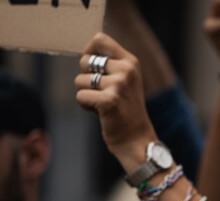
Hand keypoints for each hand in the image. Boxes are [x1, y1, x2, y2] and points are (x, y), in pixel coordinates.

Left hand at [74, 33, 156, 172]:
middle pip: (85, 61)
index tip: (92, 68)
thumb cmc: (126, 112)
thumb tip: (84, 54)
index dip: (88, 51)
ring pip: (79, 80)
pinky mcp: (109, 100)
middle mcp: (126, 70)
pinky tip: (102, 114)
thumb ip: (109, 65)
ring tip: (104, 105)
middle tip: (103, 93)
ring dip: (86, 94)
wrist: (138, 141)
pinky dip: (86, 107)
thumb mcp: (124, 82)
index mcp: (131, 62)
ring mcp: (118, 85)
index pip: (100, 39)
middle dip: (86, 79)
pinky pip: (80, 96)